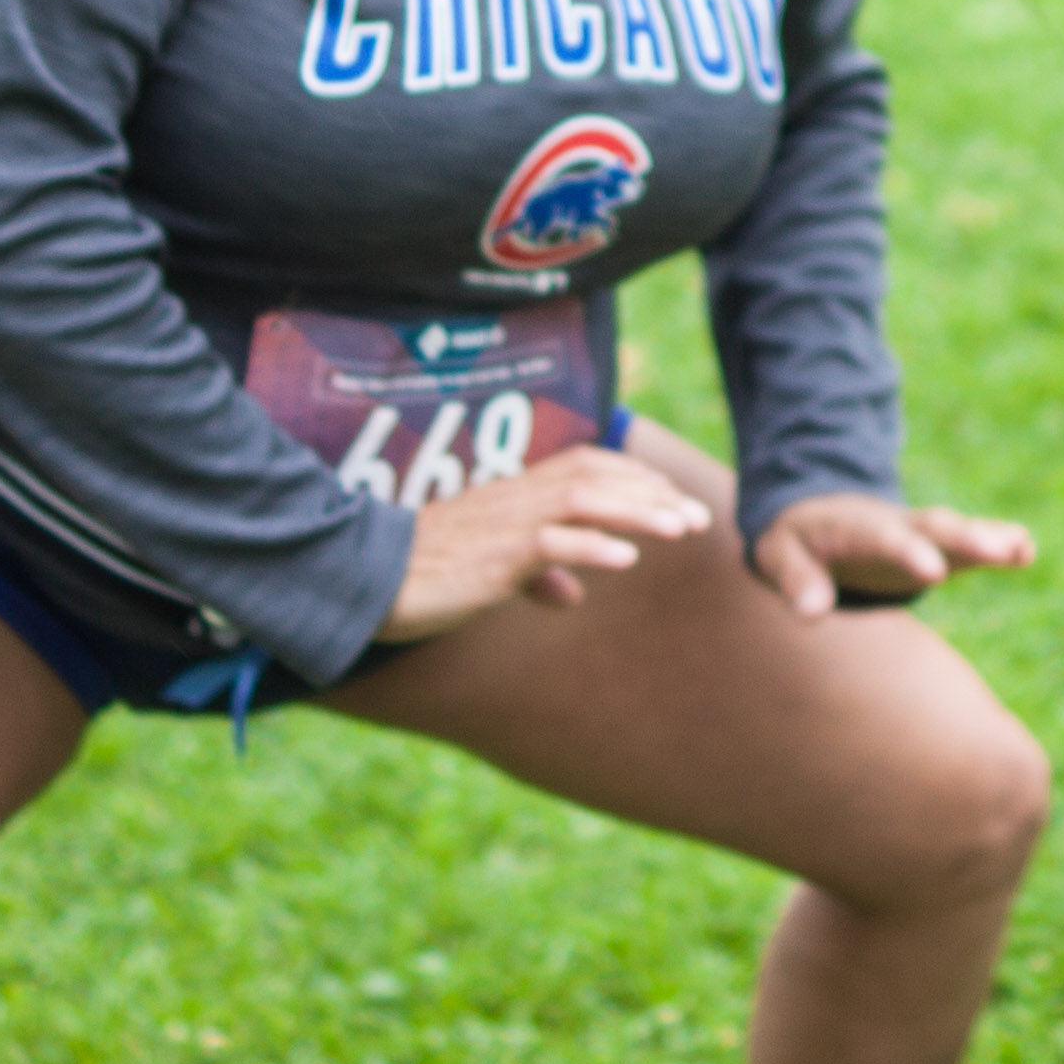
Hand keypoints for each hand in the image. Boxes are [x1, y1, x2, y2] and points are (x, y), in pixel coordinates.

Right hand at [380, 443, 717, 642]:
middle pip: (596, 477)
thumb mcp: (488, 571)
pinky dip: (590, 548)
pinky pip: (548, 544)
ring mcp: (504, 526)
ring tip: (681, 528)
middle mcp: (515, 499)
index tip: (676, 502)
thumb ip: (534, 575)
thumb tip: (571, 595)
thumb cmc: (424, 574)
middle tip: (700, 517)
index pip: (587, 468)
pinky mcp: (491, 558)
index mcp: (515, 496)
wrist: (363, 581)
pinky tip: (625, 558)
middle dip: (653, 494)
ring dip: (637, 511)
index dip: (635, 479)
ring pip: (582, 500)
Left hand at [747, 492, 1035, 618]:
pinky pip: (968, 542)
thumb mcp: (779, 554)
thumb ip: (796, 580)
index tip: (932, 574)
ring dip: (988, 539)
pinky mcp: (935, 546)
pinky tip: (1026, 550)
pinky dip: (996, 541)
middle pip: (934, 528)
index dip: (908, 553)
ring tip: (1020, 549)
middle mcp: (896, 524)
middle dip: (966, 539)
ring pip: (956, 532)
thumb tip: (811, 614)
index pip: (883, 539)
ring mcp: (919, 532)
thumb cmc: (795, 540)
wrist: (815, 512)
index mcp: (856, 526)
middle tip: (999, 551)